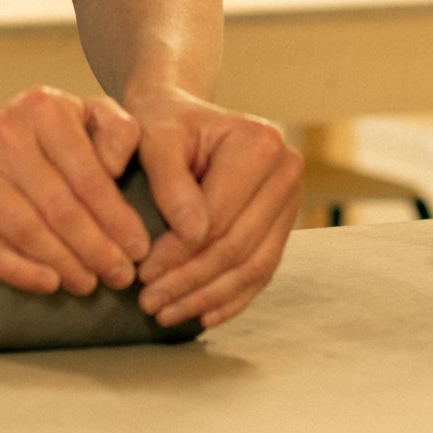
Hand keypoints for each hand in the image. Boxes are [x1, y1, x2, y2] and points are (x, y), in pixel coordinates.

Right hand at [0, 85, 151, 294]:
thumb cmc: (44, 137)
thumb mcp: (87, 116)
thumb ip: (118, 132)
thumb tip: (117, 169)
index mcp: (43, 106)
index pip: (88, 176)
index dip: (117, 220)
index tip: (139, 249)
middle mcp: (1, 129)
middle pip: (58, 207)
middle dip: (95, 249)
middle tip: (120, 275)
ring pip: (23, 229)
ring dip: (62, 264)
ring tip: (88, 283)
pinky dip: (19, 271)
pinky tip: (48, 284)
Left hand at [125, 86, 301, 328]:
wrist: (179, 116)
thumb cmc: (161, 124)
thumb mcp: (153, 136)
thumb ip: (169, 178)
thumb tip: (190, 233)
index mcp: (260, 143)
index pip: (218, 216)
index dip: (178, 253)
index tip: (141, 275)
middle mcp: (286, 171)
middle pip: (238, 245)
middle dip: (191, 282)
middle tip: (150, 304)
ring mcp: (290, 201)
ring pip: (252, 266)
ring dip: (208, 297)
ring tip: (166, 313)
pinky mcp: (283, 224)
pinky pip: (262, 272)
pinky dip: (231, 298)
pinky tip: (201, 315)